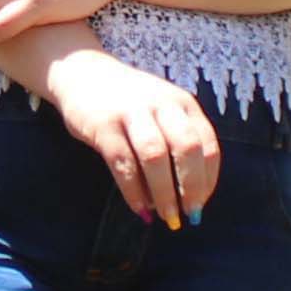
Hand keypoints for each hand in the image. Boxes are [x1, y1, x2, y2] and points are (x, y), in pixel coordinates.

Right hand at [43, 44, 221, 227]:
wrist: (82, 73)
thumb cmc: (129, 102)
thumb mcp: (162, 111)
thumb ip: (177, 142)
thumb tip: (190, 195)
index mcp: (182, 103)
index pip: (207, 143)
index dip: (208, 178)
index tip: (201, 203)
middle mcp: (161, 104)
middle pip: (187, 147)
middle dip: (192, 186)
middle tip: (189, 215)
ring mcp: (131, 112)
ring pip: (155, 155)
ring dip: (164, 192)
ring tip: (167, 217)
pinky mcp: (103, 124)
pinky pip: (122, 162)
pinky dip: (133, 191)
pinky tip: (139, 209)